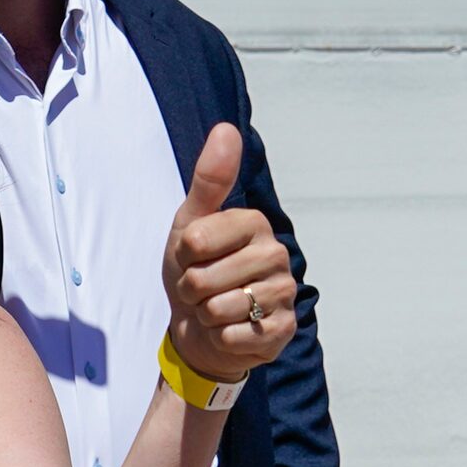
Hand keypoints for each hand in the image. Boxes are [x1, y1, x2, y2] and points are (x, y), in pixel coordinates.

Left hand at [162, 127, 293, 387]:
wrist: (201, 329)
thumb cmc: (196, 271)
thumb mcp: (190, 223)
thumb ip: (210, 179)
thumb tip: (227, 129)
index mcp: (254, 223)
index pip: (196, 240)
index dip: (183, 255)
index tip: (192, 257)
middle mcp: (276, 254)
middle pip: (205, 278)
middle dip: (191, 289)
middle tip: (201, 288)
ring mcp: (284, 293)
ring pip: (219, 308)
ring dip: (205, 314)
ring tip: (213, 308)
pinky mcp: (282, 330)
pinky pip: (234, 335)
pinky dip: (221, 337)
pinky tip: (230, 329)